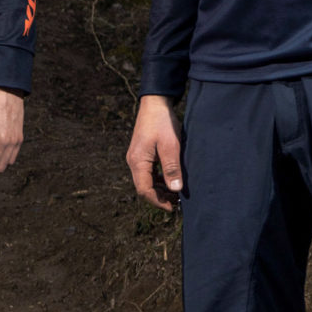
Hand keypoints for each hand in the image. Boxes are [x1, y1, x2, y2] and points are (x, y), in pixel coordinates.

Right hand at [126, 94, 183, 210]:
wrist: (155, 103)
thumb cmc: (162, 122)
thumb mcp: (171, 146)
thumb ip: (172, 168)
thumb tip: (175, 190)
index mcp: (138, 161)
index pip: (144, 190)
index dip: (158, 202)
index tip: (173, 207)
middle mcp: (134, 161)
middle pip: (143, 187)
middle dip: (159, 197)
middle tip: (177, 202)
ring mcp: (137, 157)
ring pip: (146, 181)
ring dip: (160, 189)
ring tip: (176, 193)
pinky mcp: (142, 154)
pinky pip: (148, 173)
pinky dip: (159, 180)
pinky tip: (171, 180)